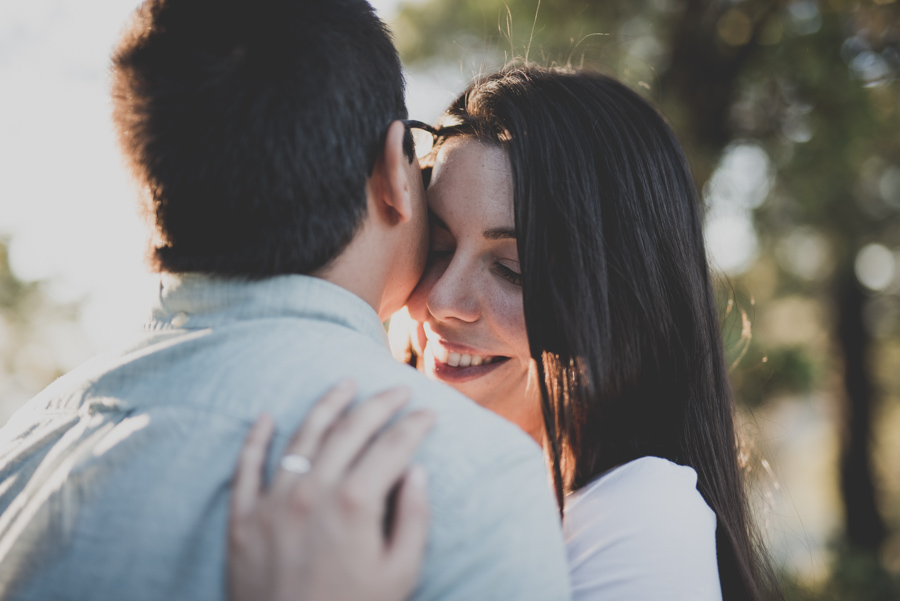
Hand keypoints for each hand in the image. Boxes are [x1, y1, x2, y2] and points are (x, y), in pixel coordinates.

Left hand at [228, 380, 434, 600]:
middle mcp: (312, 492)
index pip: (392, 446)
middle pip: (350, 430)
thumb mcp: (400, 574)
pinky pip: (246, 467)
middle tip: (397, 389)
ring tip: (344, 384)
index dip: (414, 424)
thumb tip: (416, 471)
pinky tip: (268, 416)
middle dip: (379, 404)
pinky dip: (256, 438)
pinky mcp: (243, 519)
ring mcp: (273, 502)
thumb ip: (414, 518)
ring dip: (327, 405)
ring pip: (302, 436)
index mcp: (355, 505)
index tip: (428, 412)